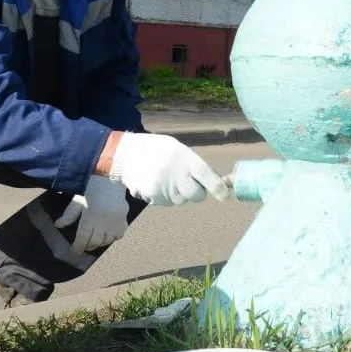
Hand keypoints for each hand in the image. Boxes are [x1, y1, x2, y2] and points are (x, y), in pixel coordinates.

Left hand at [55, 175, 129, 253]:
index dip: (78, 247)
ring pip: (106, 241)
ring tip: (95, 239)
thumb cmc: (92, 188)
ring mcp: (114, 222)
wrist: (111, 178)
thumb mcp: (78, 200)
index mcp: (89, 216)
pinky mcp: (123, 220)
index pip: (83, 238)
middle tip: (84, 245)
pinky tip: (108, 233)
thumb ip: (69, 214)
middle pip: (94, 242)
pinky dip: (112, 237)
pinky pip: (118, 235)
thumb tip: (58, 225)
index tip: (75, 251)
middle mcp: (103, 221)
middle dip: (88, 245)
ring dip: (99, 242)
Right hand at [108, 133, 231, 205]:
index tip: (225, 195)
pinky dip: (164, 196)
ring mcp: (165, 187)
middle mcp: (176, 174)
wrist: (125, 154)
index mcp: (184, 158)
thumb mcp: (177, 148)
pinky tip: (156, 183)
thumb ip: (194, 164)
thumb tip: (214, 180)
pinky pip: (167, 203)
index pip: (206, 175)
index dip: (218, 187)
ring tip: (166, 178)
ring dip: (178, 194)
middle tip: (188, 182)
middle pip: (197, 195)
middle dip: (196, 192)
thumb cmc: (156, 149)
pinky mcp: (154, 196)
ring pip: (181, 200)